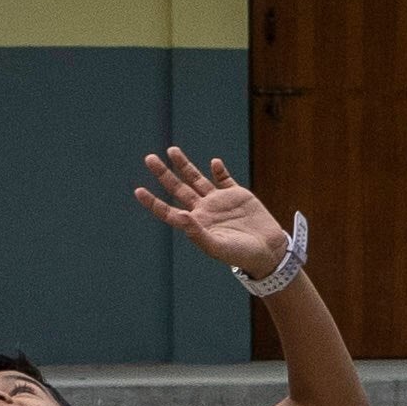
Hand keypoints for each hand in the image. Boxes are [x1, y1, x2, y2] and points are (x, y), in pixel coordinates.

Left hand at [140, 147, 299, 286]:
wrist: (268, 251)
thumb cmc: (240, 255)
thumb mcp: (217, 247)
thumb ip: (197, 233)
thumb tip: (181, 215)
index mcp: (196, 224)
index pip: (169, 211)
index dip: (153, 202)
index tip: (138, 190)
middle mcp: (204, 210)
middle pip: (178, 189)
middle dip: (164, 174)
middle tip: (149, 159)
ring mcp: (219, 201)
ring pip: (197, 179)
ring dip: (184, 165)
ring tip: (171, 150)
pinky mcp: (237, 194)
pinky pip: (224, 178)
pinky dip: (218, 170)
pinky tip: (214, 164)